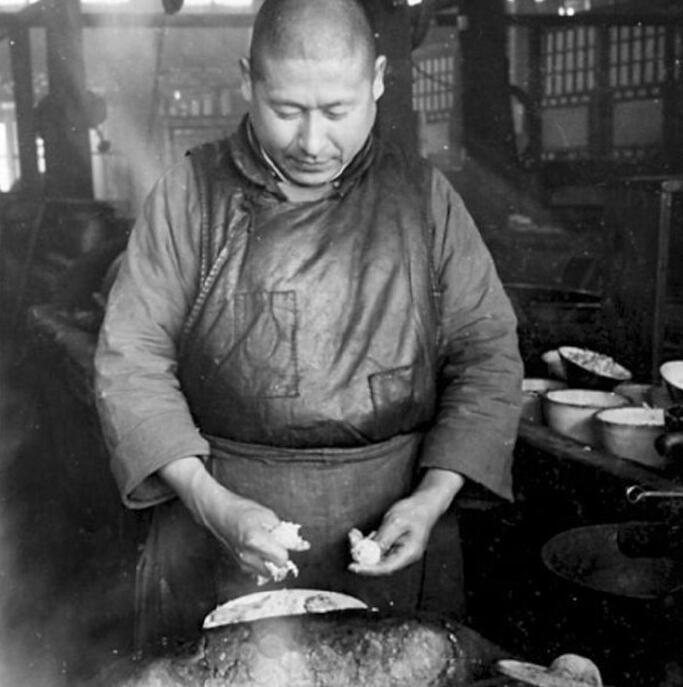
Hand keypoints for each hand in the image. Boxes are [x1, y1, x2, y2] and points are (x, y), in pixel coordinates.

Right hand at [159, 457, 289, 577]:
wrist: (218, 512)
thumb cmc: (240, 509)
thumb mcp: (267, 516)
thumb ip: (284, 532)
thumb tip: (301, 545)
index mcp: (255, 540)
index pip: (282, 558)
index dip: (286, 549)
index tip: (286, 542)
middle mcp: (248, 555)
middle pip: (276, 569)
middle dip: (280, 558)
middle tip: (279, 545)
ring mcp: (242, 562)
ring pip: (267, 573)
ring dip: (272, 563)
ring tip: (269, 547)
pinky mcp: (239, 564)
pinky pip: (258, 571)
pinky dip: (263, 564)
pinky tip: (261, 551)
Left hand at [349, 468, 463, 575]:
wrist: (424, 504)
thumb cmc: (414, 511)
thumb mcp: (396, 522)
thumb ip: (384, 538)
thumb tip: (371, 552)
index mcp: (409, 553)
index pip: (386, 567)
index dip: (368, 569)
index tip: (353, 566)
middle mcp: (403, 556)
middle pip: (379, 563)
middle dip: (362, 554)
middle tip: (351, 542)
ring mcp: (398, 551)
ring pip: (376, 556)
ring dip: (363, 547)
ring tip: (354, 535)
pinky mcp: (393, 546)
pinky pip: (378, 549)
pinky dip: (368, 543)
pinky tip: (361, 534)